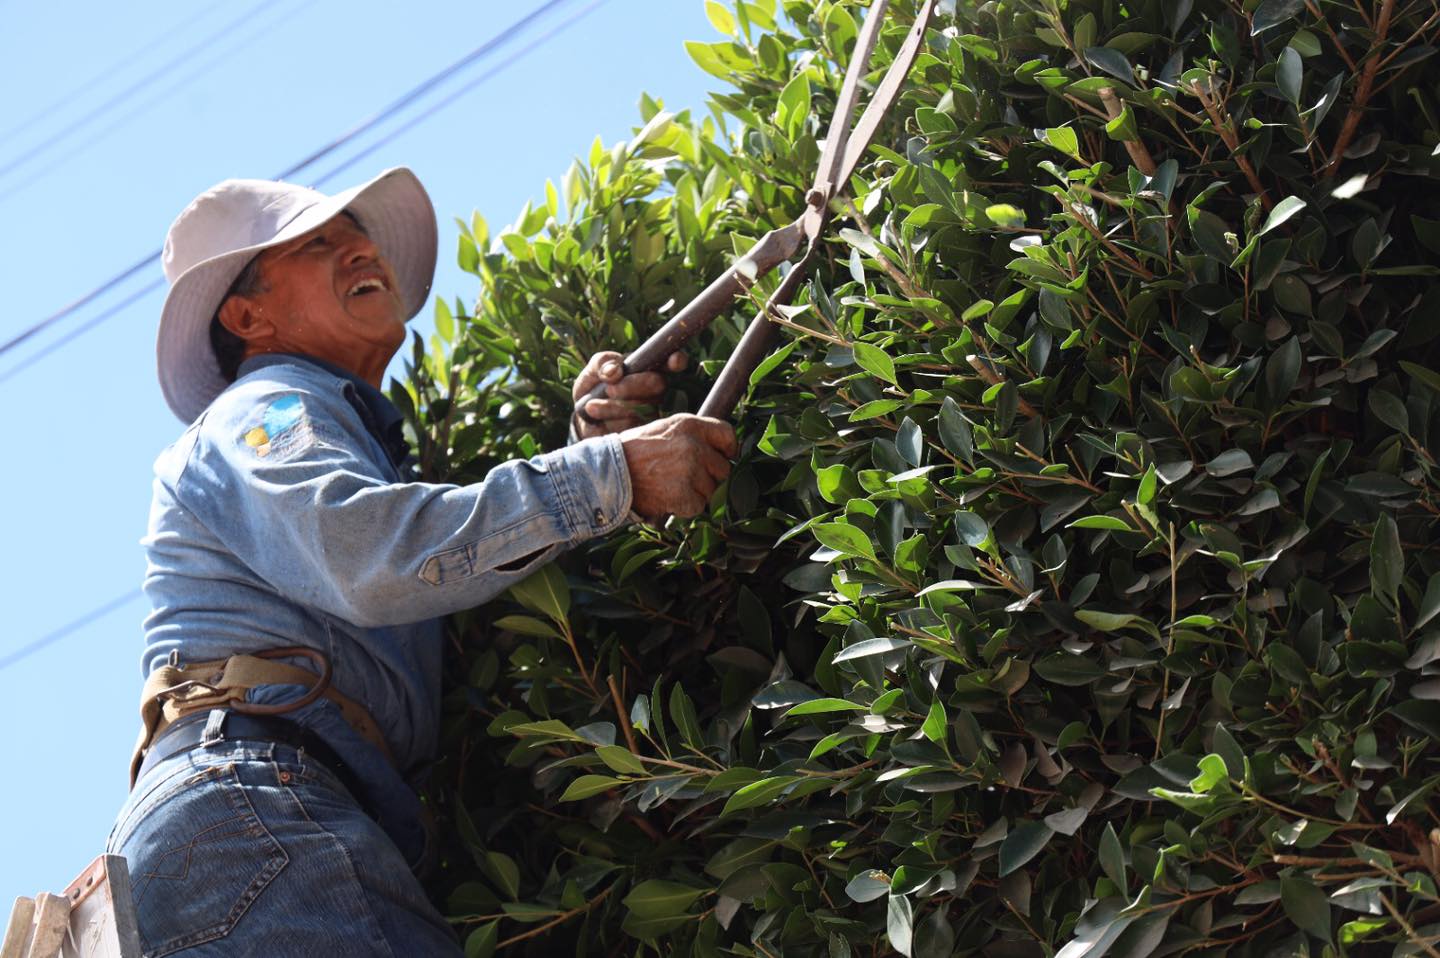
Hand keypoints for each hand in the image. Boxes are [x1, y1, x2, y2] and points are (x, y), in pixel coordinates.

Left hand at [571, 350, 687, 438]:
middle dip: (632, 385)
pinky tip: (595, 414)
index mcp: (649, 369)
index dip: (676, 361)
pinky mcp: (646, 433)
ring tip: (591, 405)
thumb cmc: (593, 392)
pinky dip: (611, 417)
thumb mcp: (592, 373)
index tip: (674, 361)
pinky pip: (634, 425)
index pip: (672, 362)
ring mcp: (655, 413)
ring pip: (644, 406)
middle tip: (610, 389)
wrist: (584, 424)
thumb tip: (615, 370)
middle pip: (657, 384)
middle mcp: (657, 391)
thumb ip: (602, 363)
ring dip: (615, 405)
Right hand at [618, 414, 737, 520]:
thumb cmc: (635, 451)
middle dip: (709, 476)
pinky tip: (668, 498)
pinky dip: (685, 507)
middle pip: (723, 467)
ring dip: (696, 493)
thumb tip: (721, 451)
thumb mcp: (665, 429)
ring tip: (671, 486)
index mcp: (690, 425)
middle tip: (686, 477)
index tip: (723, 457)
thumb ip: (693, 435)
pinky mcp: (684, 494)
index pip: (728, 435)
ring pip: (712, 489)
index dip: (728, 449)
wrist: (609, 472)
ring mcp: (690, 471)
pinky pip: (699, 506)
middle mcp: (694, 445)